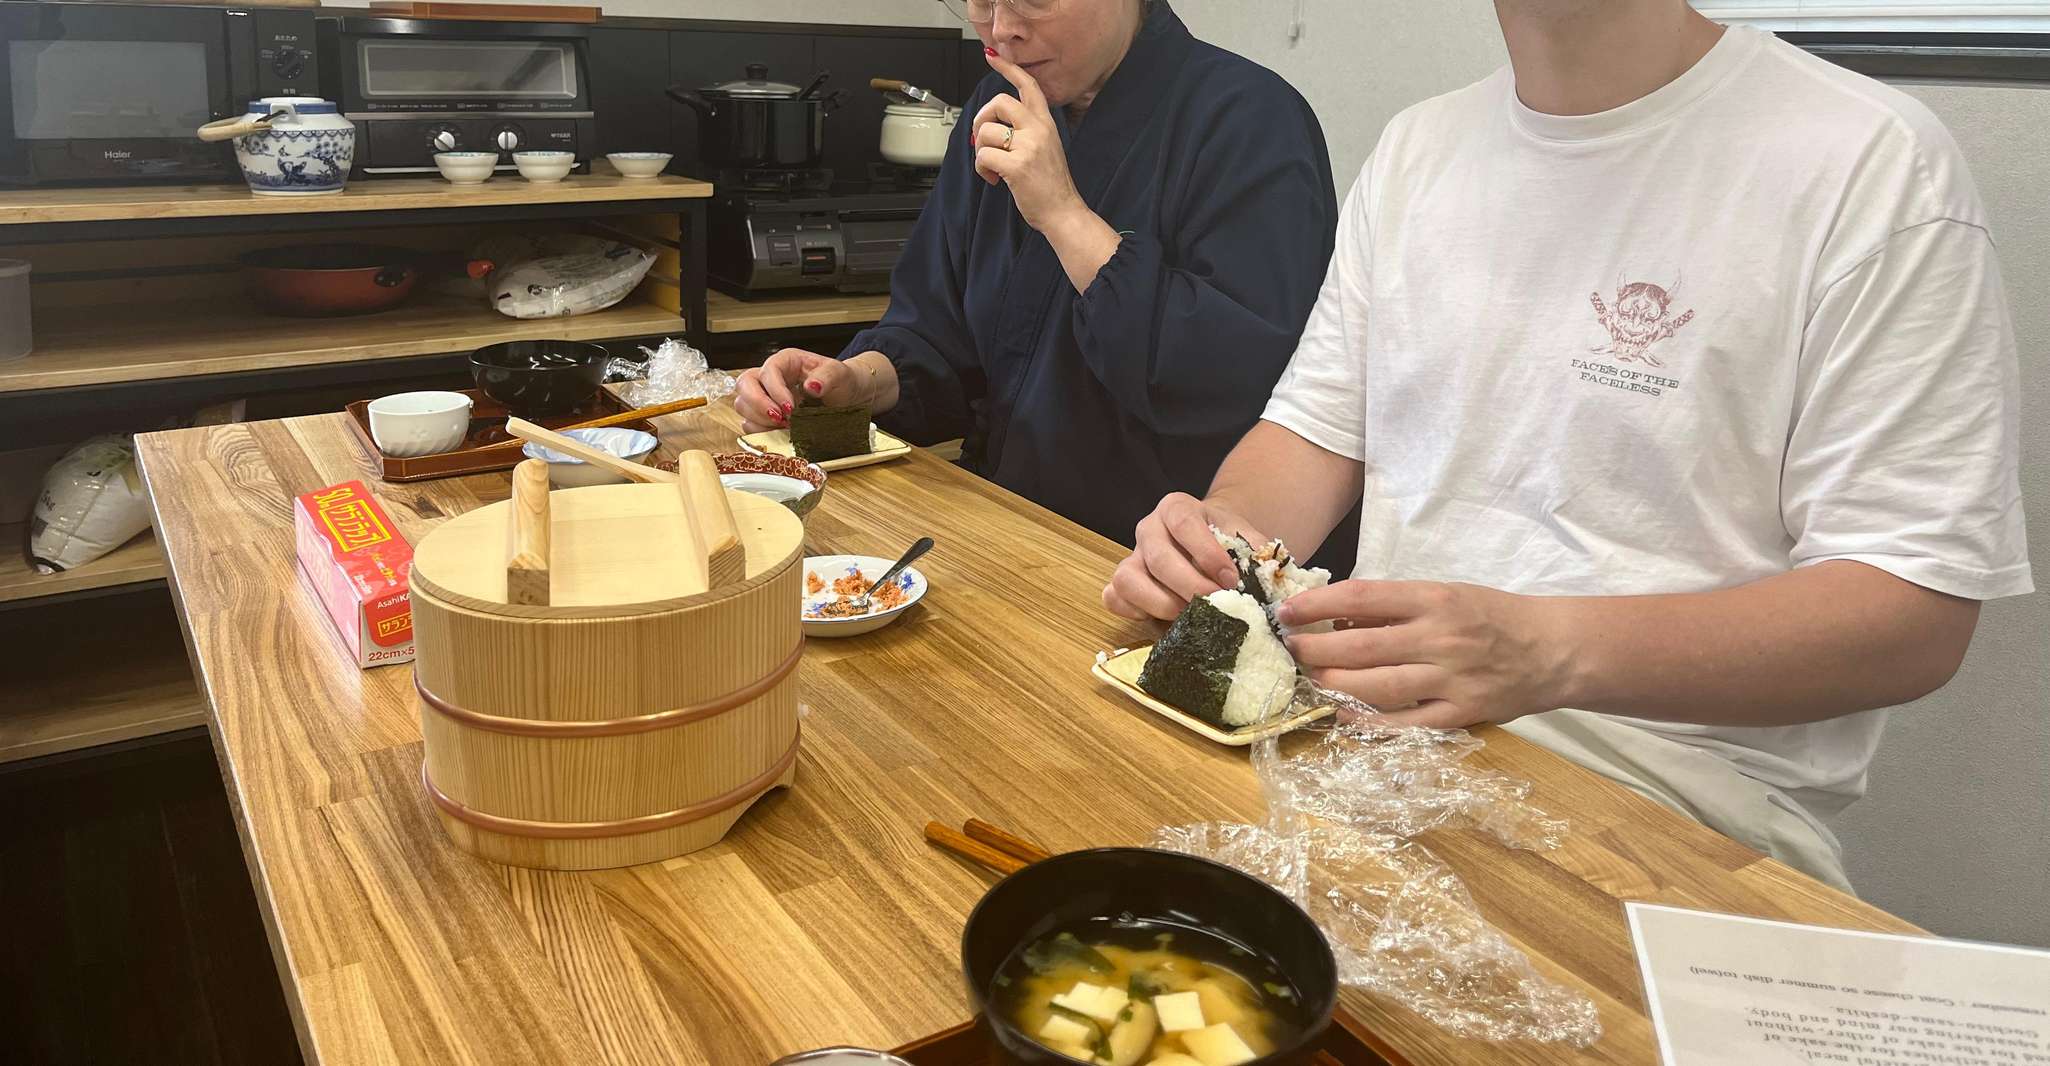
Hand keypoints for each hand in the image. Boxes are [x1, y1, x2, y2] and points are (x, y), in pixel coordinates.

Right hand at [734, 348, 862, 433]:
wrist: (846, 397)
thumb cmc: (841, 381)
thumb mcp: (840, 374)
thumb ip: (828, 377)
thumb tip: (812, 386)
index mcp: (785, 361)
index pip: (768, 371)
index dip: (775, 390)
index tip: (790, 408)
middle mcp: (770, 377)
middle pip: (745, 384)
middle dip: (758, 404)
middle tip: (780, 419)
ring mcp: (765, 396)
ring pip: (743, 404)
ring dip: (759, 420)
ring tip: (784, 427)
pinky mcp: (765, 415)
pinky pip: (750, 423)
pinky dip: (761, 431)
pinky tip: (781, 433)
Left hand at [973, 50, 1087, 233]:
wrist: (1063, 211)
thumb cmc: (1050, 184)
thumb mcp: (1044, 147)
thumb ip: (1024, 131)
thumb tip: (991, 125)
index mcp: (1046, 123)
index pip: (1028, 86)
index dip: (1009, 68)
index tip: (993, 56)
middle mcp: (1039, 130)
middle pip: (999, 102)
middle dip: (982, 119)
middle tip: (983, 139)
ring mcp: (1029, 147)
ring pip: (986, 132)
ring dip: (981, 151)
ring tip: (992, 167)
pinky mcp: (1017, 166)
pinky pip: (983, 156)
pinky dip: (981, 169)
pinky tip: (993, 178)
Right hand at [1104, 493, 1267, 621]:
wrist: (1208, 547)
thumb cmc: (1225, 544)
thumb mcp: (1243, 538)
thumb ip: (1256, 552)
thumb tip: (1270, 577)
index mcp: (1176, 508)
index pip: (1185, 524)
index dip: (1207, 554)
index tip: (1231, 580)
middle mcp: (1148, 528)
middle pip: (1158, 558)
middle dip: (1189, 587)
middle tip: (1216, 605)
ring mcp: (1130, 556)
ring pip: (1128, 580)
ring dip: (1160, 603)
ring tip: (1189, 617)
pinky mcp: (1120, 583)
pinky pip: (1114, 598)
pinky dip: (1136, 612)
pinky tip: (1164, 619)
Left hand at [1276, 581, 1574, 729]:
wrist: (1553, 650)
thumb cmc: (1492, 616)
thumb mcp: (1446, 594)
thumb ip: (1396, 607)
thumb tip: (1336, 617)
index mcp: (1433, 598)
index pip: (1361, 598)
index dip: (1317, 605)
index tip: (1287, 611)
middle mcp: (1438, 637)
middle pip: (1360, 646)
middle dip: (1314, 649)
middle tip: (1290, 649)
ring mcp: (1449, 679)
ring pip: (1375, 686)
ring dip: (1333, 684)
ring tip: (1311, 679)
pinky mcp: (1459, 714)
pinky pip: (1404, 723)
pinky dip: (1368, 721)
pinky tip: (1343, 715)